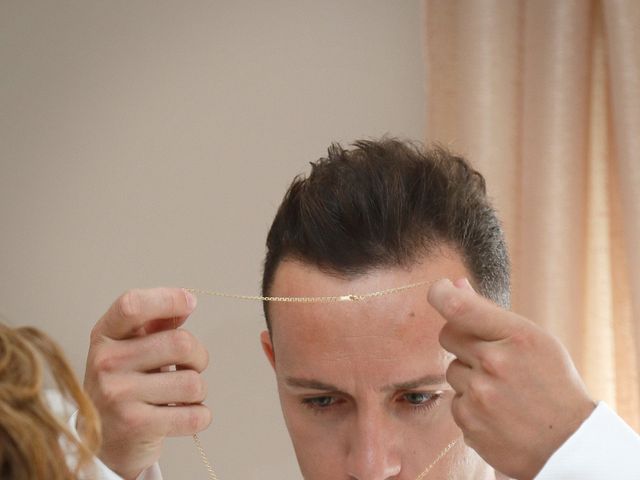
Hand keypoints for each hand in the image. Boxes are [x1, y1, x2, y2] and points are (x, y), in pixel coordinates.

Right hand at [84, 288, 210, 478]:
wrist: (103, 441)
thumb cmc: (126, 385)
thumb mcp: (131, 348)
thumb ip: (156, 324)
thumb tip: (186, 301)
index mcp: (104, 336)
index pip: (133, 305)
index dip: (168, 299)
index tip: (190, 302)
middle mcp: (106, 363)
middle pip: (180, 343)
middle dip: (198, 356)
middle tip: (191, 367)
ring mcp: (117, 395)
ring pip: (193, 382)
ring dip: (198, 390)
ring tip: (180, 395)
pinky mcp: (135, 426)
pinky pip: (194, 415)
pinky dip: (200, 416)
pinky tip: (183, 415)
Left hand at [428, 278, 595, 479]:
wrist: (569, 444)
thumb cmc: (552, 383)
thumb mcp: (533, 340)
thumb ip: (489, 313)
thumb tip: (453, 285)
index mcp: (517, 336)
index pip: (458, 307)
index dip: (440, 293)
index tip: (439, 289)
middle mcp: (495, 363)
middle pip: (448, 335)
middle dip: (462, 341)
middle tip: (489, 356)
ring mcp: (480, 395)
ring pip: (452, 370)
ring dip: (470, 377)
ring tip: (503, 392)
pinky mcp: (469, 422)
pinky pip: (455, 401)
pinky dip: (471, 405)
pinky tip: (498, 413)